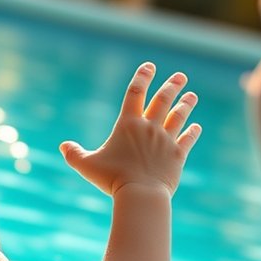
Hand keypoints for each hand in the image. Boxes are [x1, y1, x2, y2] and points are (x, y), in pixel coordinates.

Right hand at [60, 63, 200, 195]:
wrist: (140, 194)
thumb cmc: (111, 179)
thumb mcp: (86, 165)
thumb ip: (74, 154)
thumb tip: (63, 146)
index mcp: (128, 124)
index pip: (135, 92)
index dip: (142, 77)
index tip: (149, 66)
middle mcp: (149, 128)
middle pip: (163, 100)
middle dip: (172, 86)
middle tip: (181, 77)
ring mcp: (165, 141)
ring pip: (178, 117)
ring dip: (186, 105)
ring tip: (192, 96)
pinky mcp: (177, 156)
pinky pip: (187, 140)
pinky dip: (192, 132)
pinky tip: (197, 127)